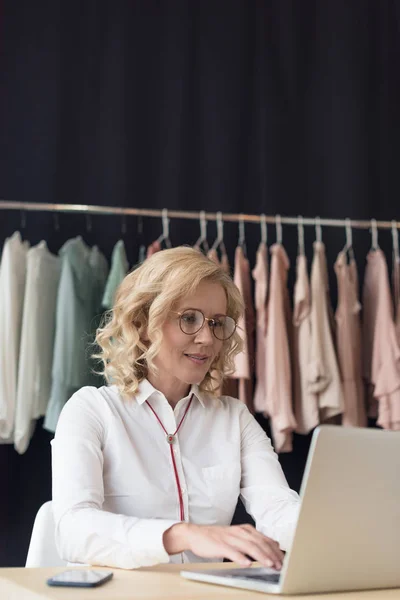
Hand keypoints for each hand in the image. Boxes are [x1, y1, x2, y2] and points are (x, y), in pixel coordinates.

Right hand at [163, 523, 283, 568]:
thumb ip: (254, 540)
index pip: (264, 539)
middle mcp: (239, 532)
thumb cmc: (218, 537)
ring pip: (248, 546)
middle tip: (280, 565)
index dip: (275, 550)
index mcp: (245, 529)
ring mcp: (229, 538)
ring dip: (260, 556)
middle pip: (259, 542)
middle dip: (271, 554)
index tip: (284, 560)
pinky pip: (231, 551)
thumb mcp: (238, 536)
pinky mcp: (219, 544)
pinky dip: (240, 557)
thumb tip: (274, 545)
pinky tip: (246, 563)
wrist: (195, 534)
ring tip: (269, 564)